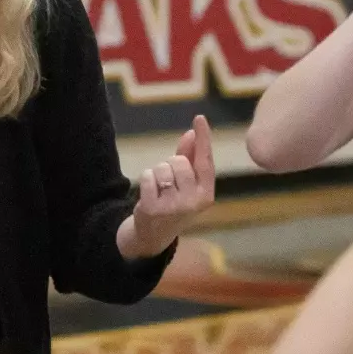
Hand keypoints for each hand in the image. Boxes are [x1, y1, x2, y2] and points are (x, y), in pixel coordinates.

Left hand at [122, 116, 216, 259]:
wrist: (154, 235)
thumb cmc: (173, 203)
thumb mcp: (186, 184)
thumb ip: (190, 159)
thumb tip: (191, 133)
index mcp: (206, 195)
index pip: (206, 161)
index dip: (203, 138)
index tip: (200, 118)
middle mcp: (194, 202)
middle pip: (179, 161)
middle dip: (170, 165)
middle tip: (168, 182)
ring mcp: (174, 207)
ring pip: (162, 167)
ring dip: (157, 173)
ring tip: (159, 190)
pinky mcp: (153, 209)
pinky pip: (148, 176)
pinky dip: (146, 179)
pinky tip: (149, 194)